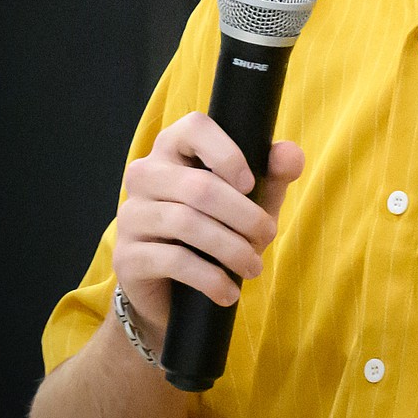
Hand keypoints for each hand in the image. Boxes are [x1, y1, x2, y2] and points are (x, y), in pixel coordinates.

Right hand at [113, 111, 303, 349]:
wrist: (176, 290)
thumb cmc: (218, 230)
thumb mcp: (251, 201)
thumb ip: (273, 175)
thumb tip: (291, 154)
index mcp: (172, 148)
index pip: (194, 127)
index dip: (227, 154)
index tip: (251, 184)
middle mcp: (144, 175)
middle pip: (197, 186)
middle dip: (244, 215)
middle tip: (268, 235)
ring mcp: (130, 215)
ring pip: (186, 223)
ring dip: (231, 248)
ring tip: (254, 267)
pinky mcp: (127, 256)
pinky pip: (173, 260)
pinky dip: (211, 278)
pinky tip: (229, 291)